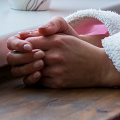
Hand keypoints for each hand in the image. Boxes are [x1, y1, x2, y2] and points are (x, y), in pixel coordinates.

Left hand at [5, 17, 119, 87]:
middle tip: (20, 58)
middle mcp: (55, 56)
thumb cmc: (81, 50)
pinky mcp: (58, 83)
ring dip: (28, 69)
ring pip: (31, 70)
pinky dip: (36, 78)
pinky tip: (39, 74)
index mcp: (57, 41)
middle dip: (21, 58)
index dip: (22, 45)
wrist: (99, 67)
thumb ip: (48, 36)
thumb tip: (26, 37)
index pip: (30, 43)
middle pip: (27, 57)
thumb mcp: (66, 37)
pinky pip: (39, 81)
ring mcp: (56, 70)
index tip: (22, 47)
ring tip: (30, 66)